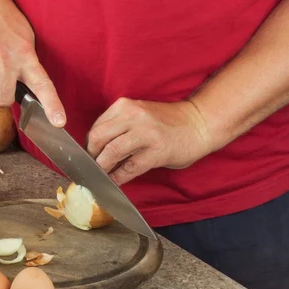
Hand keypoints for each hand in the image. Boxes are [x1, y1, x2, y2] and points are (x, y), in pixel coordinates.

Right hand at [0, 0, 65, 126]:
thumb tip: (27, 84)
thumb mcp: (24, 34)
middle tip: (1, 84)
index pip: (43, 85)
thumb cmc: (2, 15)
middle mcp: (5, 62)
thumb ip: (26, 60)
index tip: (59, 122)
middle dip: (2, 97)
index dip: (52, 105)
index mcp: (25, 55)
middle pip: (4, 100)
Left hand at [86, 98, 212, 184]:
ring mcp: (146, 133)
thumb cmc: (166, 123)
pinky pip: (129, 167)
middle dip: (92, 156)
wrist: (199, 124)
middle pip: (98, 138)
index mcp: (125, 106)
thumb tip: (94, 147)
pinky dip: (118, 178)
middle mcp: (133, 116)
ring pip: (111, 152)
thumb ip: (118, 125)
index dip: (89, 145)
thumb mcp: (138, 115)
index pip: (96, 126)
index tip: (88, 156)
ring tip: (101, 176)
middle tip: (92, 167)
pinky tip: (114, 182)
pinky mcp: (156, 151)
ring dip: (102, 168)